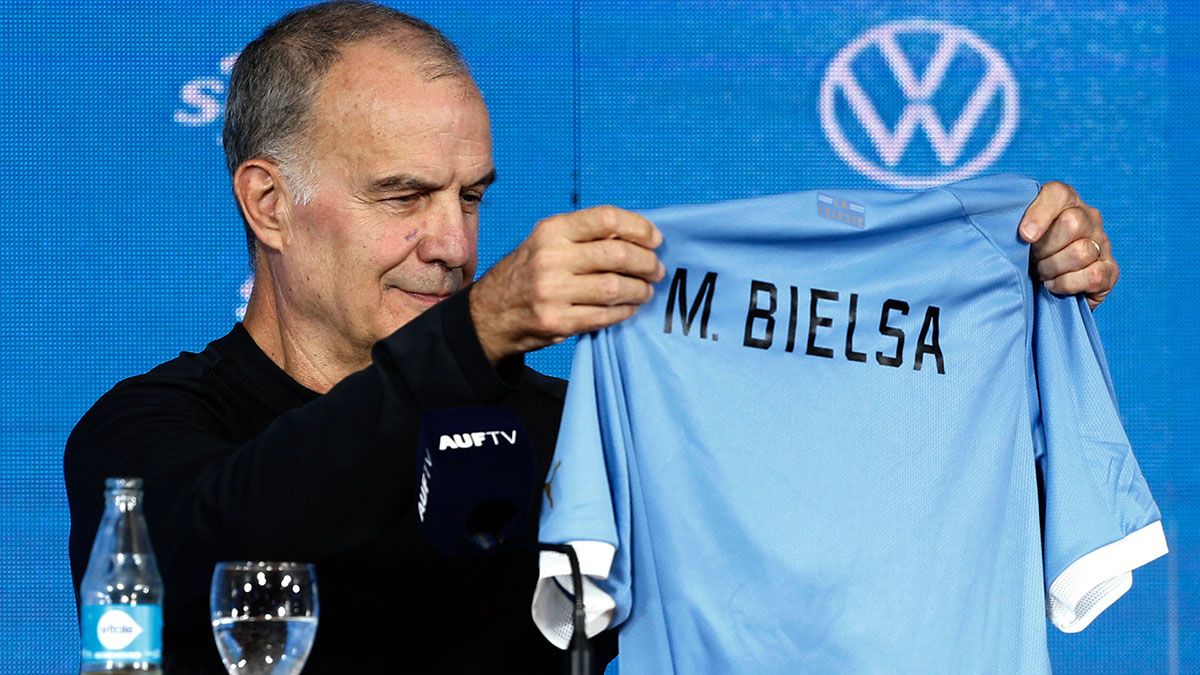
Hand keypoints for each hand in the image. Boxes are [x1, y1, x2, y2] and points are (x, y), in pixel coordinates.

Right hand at [470, 205, 665, 362]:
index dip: (639, 228)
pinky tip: (629, 308)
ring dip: (640, 290)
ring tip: (645, 290)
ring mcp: (552, 292)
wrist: (490, 313)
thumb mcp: (548, 242)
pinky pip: (604, 316)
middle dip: (647, 263)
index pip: (607, 219)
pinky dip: (624, 312)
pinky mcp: (557, 322)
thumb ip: (586, 236)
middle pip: (617, 254)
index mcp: (552, 230)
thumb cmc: (529, 272)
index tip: (655, 240)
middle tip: (656, 270)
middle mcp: (550, 258)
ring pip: (615, 288)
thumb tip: (639, 236)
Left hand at [1018, 181, 1118, 309]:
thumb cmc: (1022, 256)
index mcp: (1064, 202)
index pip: (1058, 194)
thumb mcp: (1013, 235)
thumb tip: (1008, 223)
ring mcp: (1102, 243)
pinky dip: (1068, 284)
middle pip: (1073, 223)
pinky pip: (1094, 275)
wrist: (1037, 289)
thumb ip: (1010, 221)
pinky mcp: (1110, 270)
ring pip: (1082, 251)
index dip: (1040, 214)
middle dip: (1045, 247)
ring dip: (1053, 268)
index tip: (1024, 236)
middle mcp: (1089, 217)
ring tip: (1041, 273)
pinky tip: (1054, 285)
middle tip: (1032, 259)